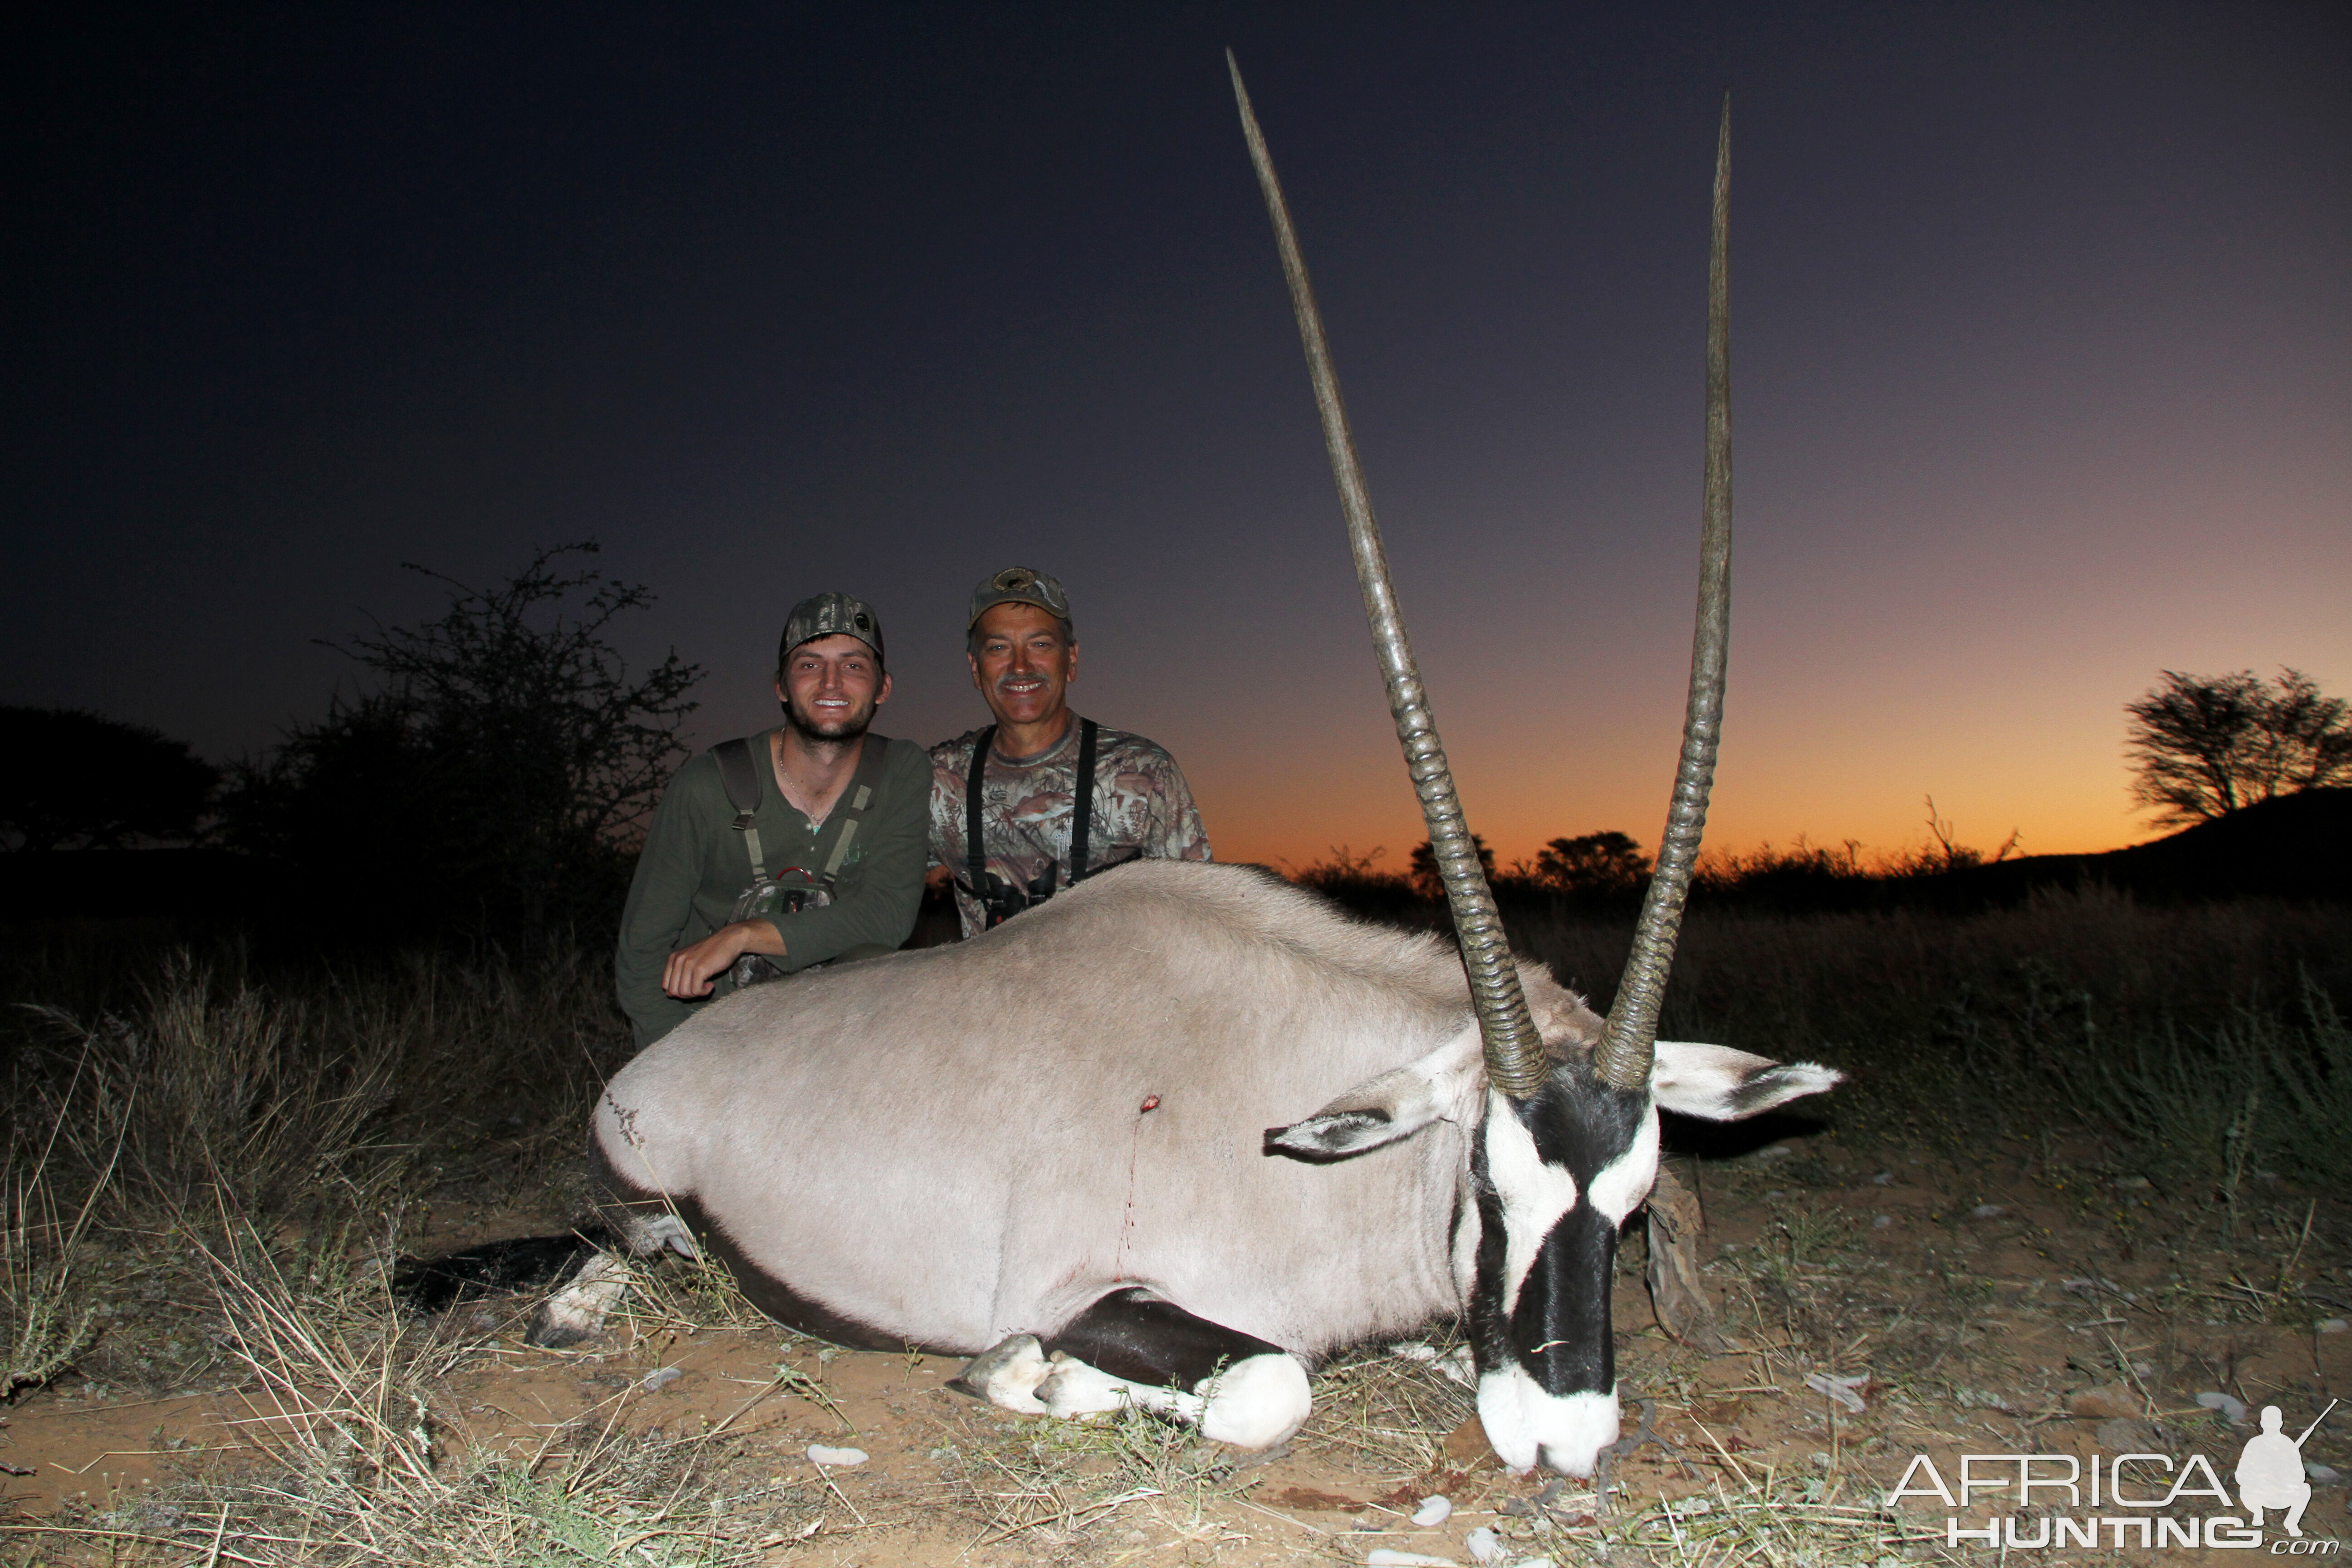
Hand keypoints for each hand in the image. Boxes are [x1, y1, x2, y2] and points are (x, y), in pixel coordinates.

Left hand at [662, 920, 784, 998]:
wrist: (729, 940)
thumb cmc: (712, 951)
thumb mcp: (691, 959)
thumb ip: (680, 973)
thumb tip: (671, 994)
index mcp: (674, 958)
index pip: (665, 985)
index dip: (678, 992)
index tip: (691, 988)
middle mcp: (678, 960)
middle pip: (673, 991)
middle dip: (686, 995)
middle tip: (699, 989)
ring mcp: (688, 964)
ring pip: (684, 992)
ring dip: (696, 994)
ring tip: (706, 986)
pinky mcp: (699, 969)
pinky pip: (696, 990)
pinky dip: (704, 992)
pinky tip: (711, 985)